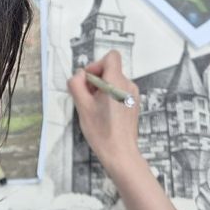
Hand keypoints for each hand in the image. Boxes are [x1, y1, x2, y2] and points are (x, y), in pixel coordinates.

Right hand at [67, 51, 140, 173]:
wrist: (120, 153)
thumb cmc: (101, 131)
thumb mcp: (82, 106)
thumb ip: (76, 84)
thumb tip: (79, 75)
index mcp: (117, 82)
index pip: (111, 56)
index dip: (96, 64)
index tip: (88, 81)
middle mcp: (128, 85)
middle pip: (110, 70)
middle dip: (95, 80)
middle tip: (87, 98)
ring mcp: (133, 95)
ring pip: (114, 82)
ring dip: (101, 90)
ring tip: (95, 108)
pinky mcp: (134, 105)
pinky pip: (119, 92)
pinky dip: (109, 97)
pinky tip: (104, 114)